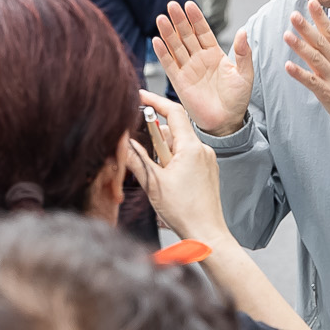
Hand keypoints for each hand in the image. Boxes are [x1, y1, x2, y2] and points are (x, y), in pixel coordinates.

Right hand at [126, 90, 235, 246]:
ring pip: (178, 145)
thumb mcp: (153, 183)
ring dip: (162, 154)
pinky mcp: (206, 171)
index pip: (173, 112)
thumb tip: (122, 143)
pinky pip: (186, 157)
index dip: (155, 101)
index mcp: (191, 148)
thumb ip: (136, 159)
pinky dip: (171, 161)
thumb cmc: (184, 212)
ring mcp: (206, 161)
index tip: (139, 96)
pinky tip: (165, 179)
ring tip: (156, 175)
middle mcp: (202, 150)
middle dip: (154, 137)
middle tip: (139, 149)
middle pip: (173, 130)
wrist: (207, 234)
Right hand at [153, 1, 254, 136]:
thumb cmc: (237, 99)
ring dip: (168, 33)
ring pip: (175, 47)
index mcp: (214, 54)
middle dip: (179, 20)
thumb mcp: (245, 74)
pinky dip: (162, 53)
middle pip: (186, 35)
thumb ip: (243, 53)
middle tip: (172, 6)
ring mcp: (188, 69)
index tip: (189, 5)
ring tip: (161, 18)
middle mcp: (199, 59)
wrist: (226, 122)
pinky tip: (156, 41)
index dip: (196, 18)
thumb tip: (243, 31)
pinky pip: (169, 65)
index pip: (203, 31)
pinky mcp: (179, 82)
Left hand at [284, 3, 329, 125]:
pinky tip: (288, 66)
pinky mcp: (327, 92)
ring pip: (315, 59)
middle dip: (307, 27)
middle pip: (321, 42)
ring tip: (287, 35)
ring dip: (300, 47)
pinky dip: (300, 74)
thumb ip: (329, 50)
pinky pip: (312, 81)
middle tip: (294, 14)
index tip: (312, 1)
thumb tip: (314, 35)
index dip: (320, 16)